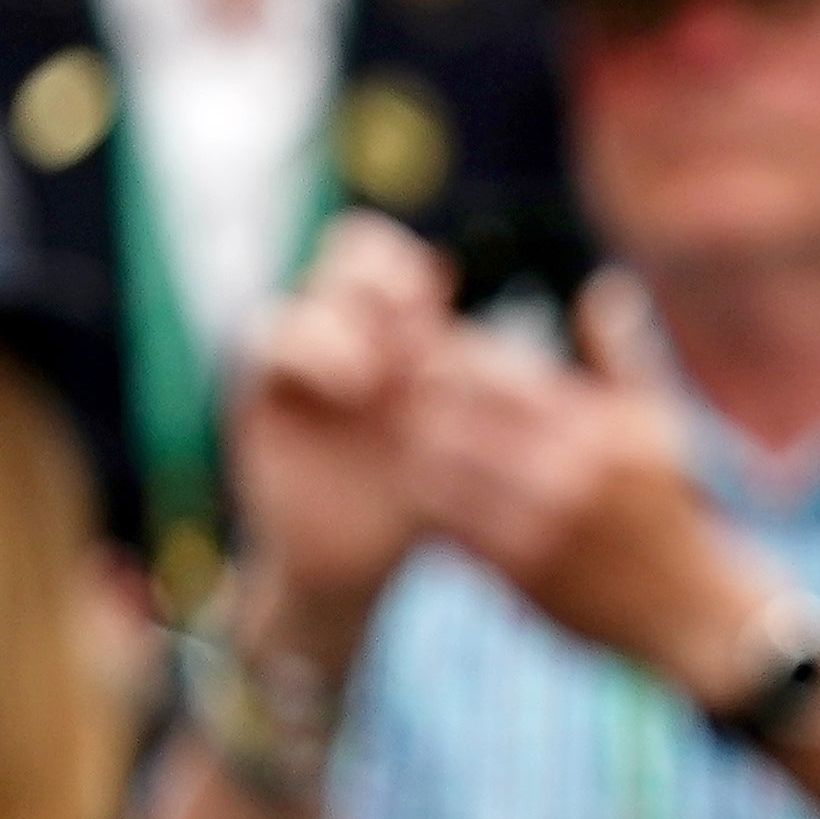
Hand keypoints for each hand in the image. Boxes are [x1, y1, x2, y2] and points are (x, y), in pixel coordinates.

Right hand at [225, 213, 450, 666]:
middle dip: (377, 279)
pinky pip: (268, 343)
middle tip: (411, 324)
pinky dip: (309, 352)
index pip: (383, 257)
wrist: (358, 561)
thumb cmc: (424, 498)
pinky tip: (353, 385)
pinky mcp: (262, 397)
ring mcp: (298, 364)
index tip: (436, 300)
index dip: (404, 267)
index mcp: (387, 331)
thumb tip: (557, 319)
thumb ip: (482, 383)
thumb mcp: (464, 439)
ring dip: (343, 325)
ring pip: (302, 301)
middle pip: (343, 260)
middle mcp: (341, 334)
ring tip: (377, 373)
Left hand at [397, 275, 772, 702]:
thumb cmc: (672, 510)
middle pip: (455, 415)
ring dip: (415, 453)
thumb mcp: (659, 427)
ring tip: (407, 444)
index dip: (449, 359)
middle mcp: (570, 470)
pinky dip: (430, 505)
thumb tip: (603, 290)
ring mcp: (542, 524)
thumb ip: (621, 358)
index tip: (430, 357)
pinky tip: (431, 494)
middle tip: (393, 396)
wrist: (695, 613)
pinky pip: (447, 526)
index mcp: (599, 425)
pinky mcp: (521, 572)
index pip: (495, 372)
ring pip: (438, 469)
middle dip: (418, 401)